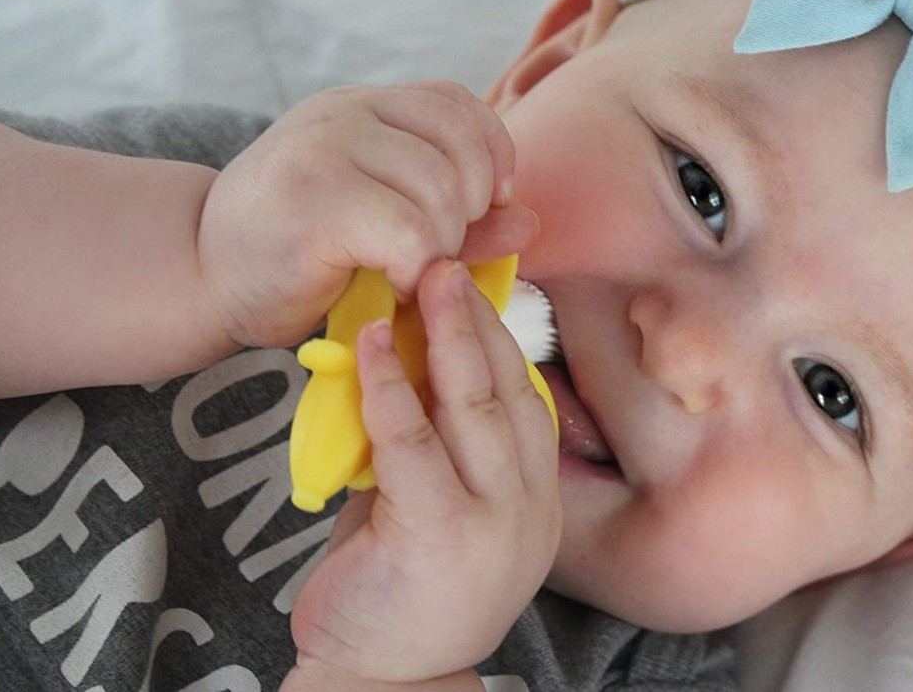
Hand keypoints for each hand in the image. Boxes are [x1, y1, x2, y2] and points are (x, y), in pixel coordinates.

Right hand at [197, 81, 537, 347]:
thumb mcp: (385, 222)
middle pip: (460, 152)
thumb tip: (530, 219)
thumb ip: (459, 218)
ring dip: (440, 247)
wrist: (201, 275)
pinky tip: (392, 282)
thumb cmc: (295, 252)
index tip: (487, 205)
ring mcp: (326, 148)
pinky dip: (417, 268)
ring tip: (406, 269)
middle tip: (432, 252)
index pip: (458, 103)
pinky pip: (410, 231)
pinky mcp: (314, 198)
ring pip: (442, 190)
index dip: (492, 154)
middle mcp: (346, 112)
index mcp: (365, 106)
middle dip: (467, 217)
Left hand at [288, 260, 560, 683]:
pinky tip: (378, 344)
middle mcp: (528, 504)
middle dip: (481, 319)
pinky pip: (415, 441)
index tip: (475, 289)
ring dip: (450, 333)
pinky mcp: (442, 532)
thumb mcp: (435, 511)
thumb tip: (408, 369)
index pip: (526, 399)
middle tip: (452, 262)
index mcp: (534, 496)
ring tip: (427, 279)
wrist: (384, 683)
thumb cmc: (402, 592)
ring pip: (475, 405)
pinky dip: (394, 384)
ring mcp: (495, 520)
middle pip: (509, 389)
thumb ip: (433, 448)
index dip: (502, 337)